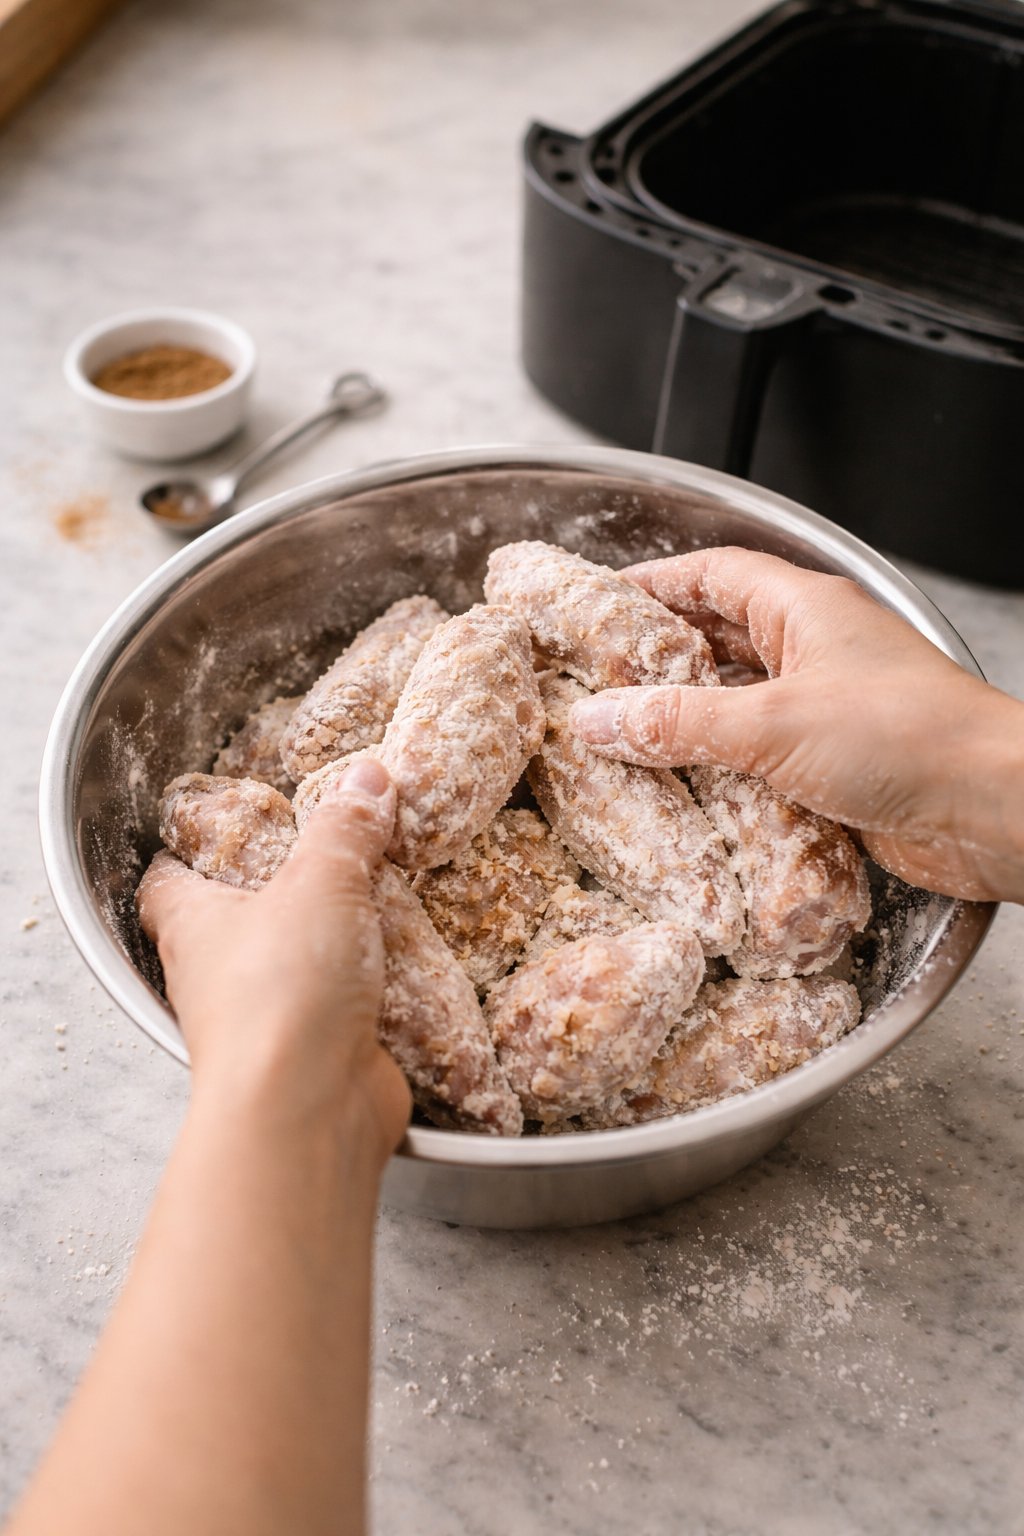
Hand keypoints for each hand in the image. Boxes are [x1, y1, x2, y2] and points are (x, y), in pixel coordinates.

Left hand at [136, 755, 410, 1162]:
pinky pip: (343, 1008)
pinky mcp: (316, 1055)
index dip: (187, 848)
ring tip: (380, 898)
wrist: (307, 1110)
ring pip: (292, 968)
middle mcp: (218, 975)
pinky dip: (371, 987)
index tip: (220, 823)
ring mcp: (266, 1021)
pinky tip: (408, 961)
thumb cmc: (281, 990)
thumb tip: (367, 778)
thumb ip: (344, 830)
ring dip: (329, 943)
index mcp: (193, 924)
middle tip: (324, 854)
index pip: (166, 879)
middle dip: (276, 893)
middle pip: (233, 923)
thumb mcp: (319, 882)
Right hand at [569, 547, 1023, 903]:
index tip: (597, 602)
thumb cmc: (908, 738)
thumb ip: (678, 722)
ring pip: (736, 706)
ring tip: (622, 743)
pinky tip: (681, 798)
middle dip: (657, 660)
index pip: (712, 575)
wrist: (993, 809)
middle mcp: (814, 653)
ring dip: (686, 724)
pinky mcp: (833, 768)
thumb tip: (598, 720)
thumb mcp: (772, 723)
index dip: (653, 583)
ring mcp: (826, 710)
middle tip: (594, 682)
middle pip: (718, 640)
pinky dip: (720, 776)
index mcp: (805, 609)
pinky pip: (759, 763)